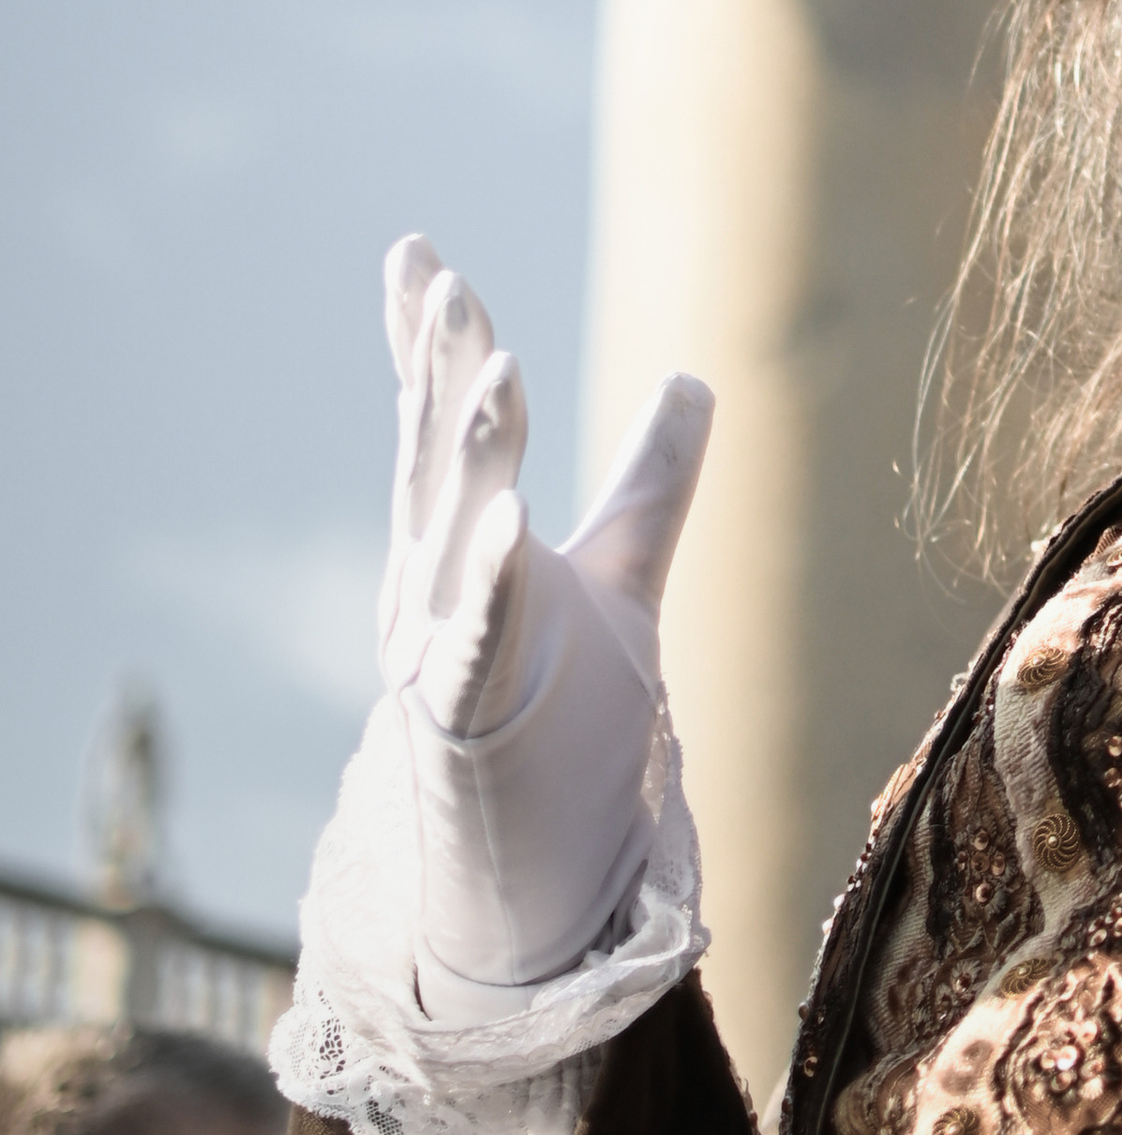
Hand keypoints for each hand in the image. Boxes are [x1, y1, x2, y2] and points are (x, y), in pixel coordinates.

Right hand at [377, 236, 711, 1016]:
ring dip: (472, 449)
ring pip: (455, 531)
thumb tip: (695, 379)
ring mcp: (447, 651)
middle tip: (442, 276)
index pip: (444, 425)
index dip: (428, 340)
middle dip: (439, 367)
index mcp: (464, 548)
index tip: (414, 252)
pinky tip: (509, 522)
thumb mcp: (622, 581)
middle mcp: (439, 588)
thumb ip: (652, 485)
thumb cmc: (563, 727)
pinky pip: (480, 638)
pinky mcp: (474, 718)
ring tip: (495, 364)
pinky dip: (491, 580)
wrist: (528, 883)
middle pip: (438, 458)